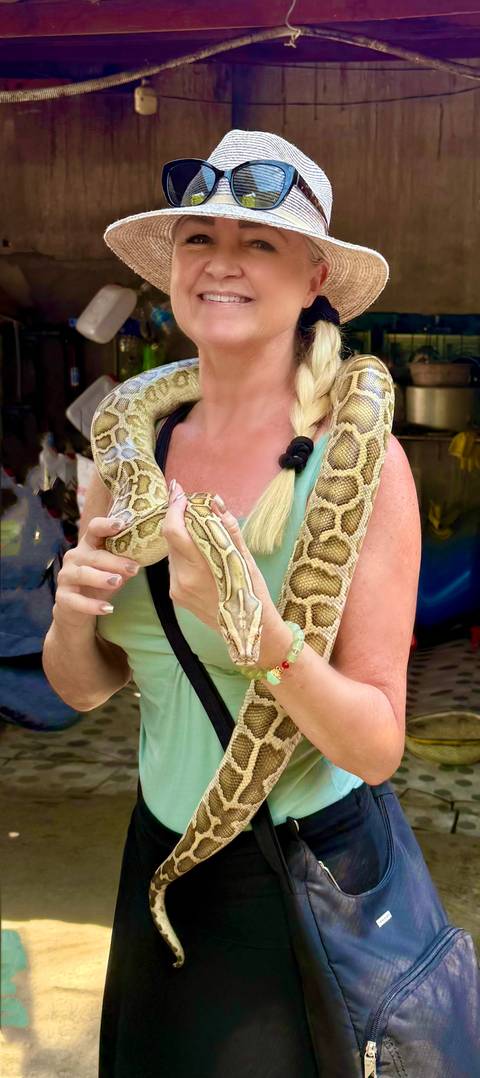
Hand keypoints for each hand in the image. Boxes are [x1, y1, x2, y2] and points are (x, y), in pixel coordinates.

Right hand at [53, 516, 139, 629]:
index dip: (107, 524)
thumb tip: (148, 554)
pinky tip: (108, 609)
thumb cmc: (98, 583)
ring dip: (101, 578)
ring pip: (83, 574)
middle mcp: (74, 557)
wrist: (76, 608)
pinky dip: (92, 605)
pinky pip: (77, 600)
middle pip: (94, 556)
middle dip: (115, 562)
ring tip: (118, 582)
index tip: (123, 524)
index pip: (94, 529)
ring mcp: (66, 576)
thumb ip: (125, 562)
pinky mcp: (62, 597)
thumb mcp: (113, 570)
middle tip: (134, 568)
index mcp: (88, 545)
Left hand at [163, 481, 291, 668]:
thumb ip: (227, 530)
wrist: (248, 631)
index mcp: (200, 568)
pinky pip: (176, 566)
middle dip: (179, 519)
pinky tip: (201, 556)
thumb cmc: (252, 593)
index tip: (179, 491)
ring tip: (201, 532)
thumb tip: (215, 503)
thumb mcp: (245, 559)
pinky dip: (185, 555)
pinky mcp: (176, 596)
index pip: (174, 531)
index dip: (174, 507)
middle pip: (171, 539)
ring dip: (183, 538)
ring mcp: (176, 589)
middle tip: (192, 505)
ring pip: (172, 552)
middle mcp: (182, 578)